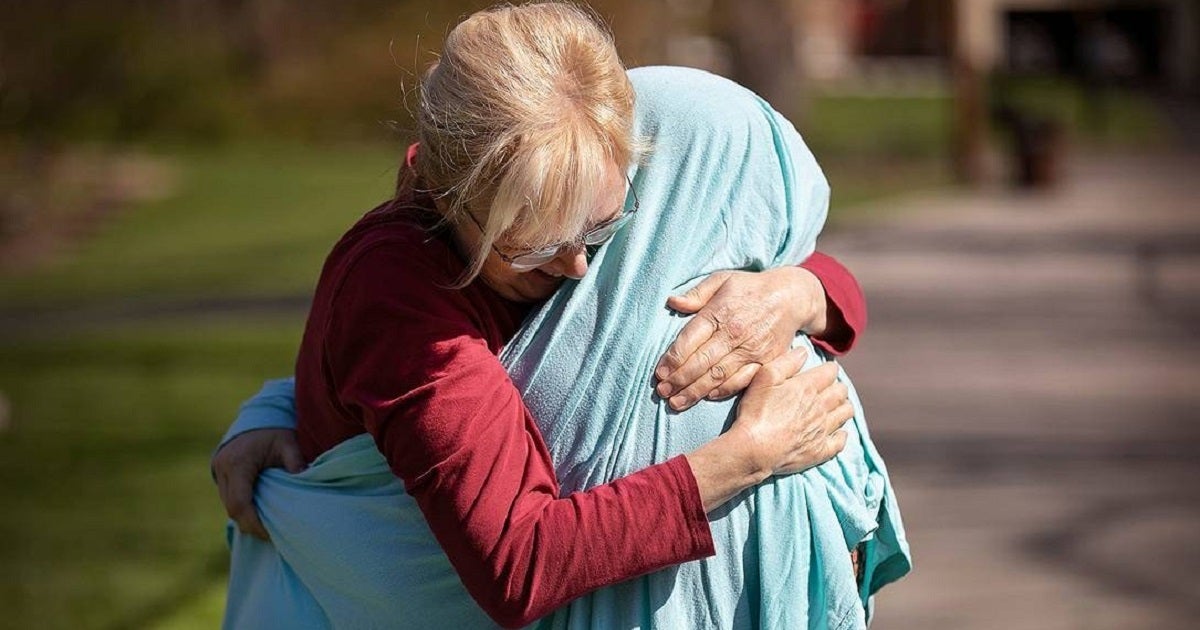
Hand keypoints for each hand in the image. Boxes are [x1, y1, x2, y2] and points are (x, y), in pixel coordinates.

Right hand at [212, 428, 304, 539]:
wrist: (258, 414)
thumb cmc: (275, 429)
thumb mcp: (288, 443)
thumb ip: (295, 463)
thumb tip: (305, 484)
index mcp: (238, 463)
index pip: (240, 503)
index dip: (253, 522)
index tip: (270, 534)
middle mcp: (222, 468)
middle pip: (232, 509)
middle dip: (251, 525)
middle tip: (273, 536)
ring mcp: (218, 471)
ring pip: (228, 505)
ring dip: (246, 518)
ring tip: (268, 528)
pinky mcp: (219, 473)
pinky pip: (229, 498)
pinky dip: (243, 508)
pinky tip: (260, 514)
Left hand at [654, 267, 827, 410]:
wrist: (791, 297)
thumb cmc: (750, 288)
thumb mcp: (722, 280)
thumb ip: (696, 294)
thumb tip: (672, 302)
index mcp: (719, 313)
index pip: (689, 340)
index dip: (672, 359)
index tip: (659, 373)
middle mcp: (734, 333)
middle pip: (700, 362)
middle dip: (678, 380)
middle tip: (662, 392)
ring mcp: (751, 349)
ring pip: (718, 376)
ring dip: (695, 391)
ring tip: (676, 402)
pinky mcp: (765, 361)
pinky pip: (742, 380)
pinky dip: (724, 390)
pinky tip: (707, 397)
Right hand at [730, 351, 849, 476]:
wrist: (754, 449)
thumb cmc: (756, 412)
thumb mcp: (764, 378)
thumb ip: (786, 362)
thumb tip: (803, 352)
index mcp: (808, 387)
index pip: (831, 371)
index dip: (828, 368)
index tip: (824, 370)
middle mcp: (820, 407)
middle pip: (841, 391)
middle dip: (837, 386)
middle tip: (829, 388)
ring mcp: (822, 430)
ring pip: (845, 413)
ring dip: (843, 407)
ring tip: (834, 407)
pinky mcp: (820, 450)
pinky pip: (841, 441)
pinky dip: (841, 434)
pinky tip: (835, 432)